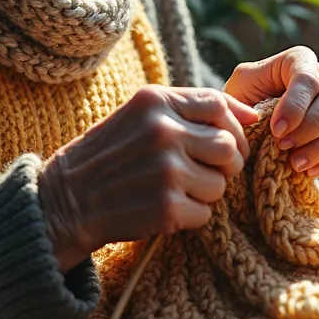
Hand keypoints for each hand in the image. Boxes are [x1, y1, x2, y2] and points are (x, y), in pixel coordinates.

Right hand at [38, 85, 258, 271]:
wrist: (67, 198)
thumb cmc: (111, 154)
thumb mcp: (140, 115)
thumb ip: (189, 108)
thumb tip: (252, 116)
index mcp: (156, 101)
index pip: (218, 104)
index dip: (232, 125)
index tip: (229, 140)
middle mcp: (164, 131)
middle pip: (229, 146)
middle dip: (225, 164)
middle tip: (204, 171)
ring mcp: (167, 170)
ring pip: (222, 184)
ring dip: (206, 192)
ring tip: (177, 190)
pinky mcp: (167, 207)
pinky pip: (206, 213)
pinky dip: (191, 216)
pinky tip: (165, 208)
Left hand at [224, 46, 318, 179]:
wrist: (249, 122)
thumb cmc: (244, 97)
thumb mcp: (241, 87)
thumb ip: (254, 94)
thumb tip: (269, 121)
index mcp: (300, 60)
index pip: (308, 78)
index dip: (295, 106)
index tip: (276, 129)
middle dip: (313, 125)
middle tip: (285, 145)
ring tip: (295, 163)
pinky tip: (307, 171)